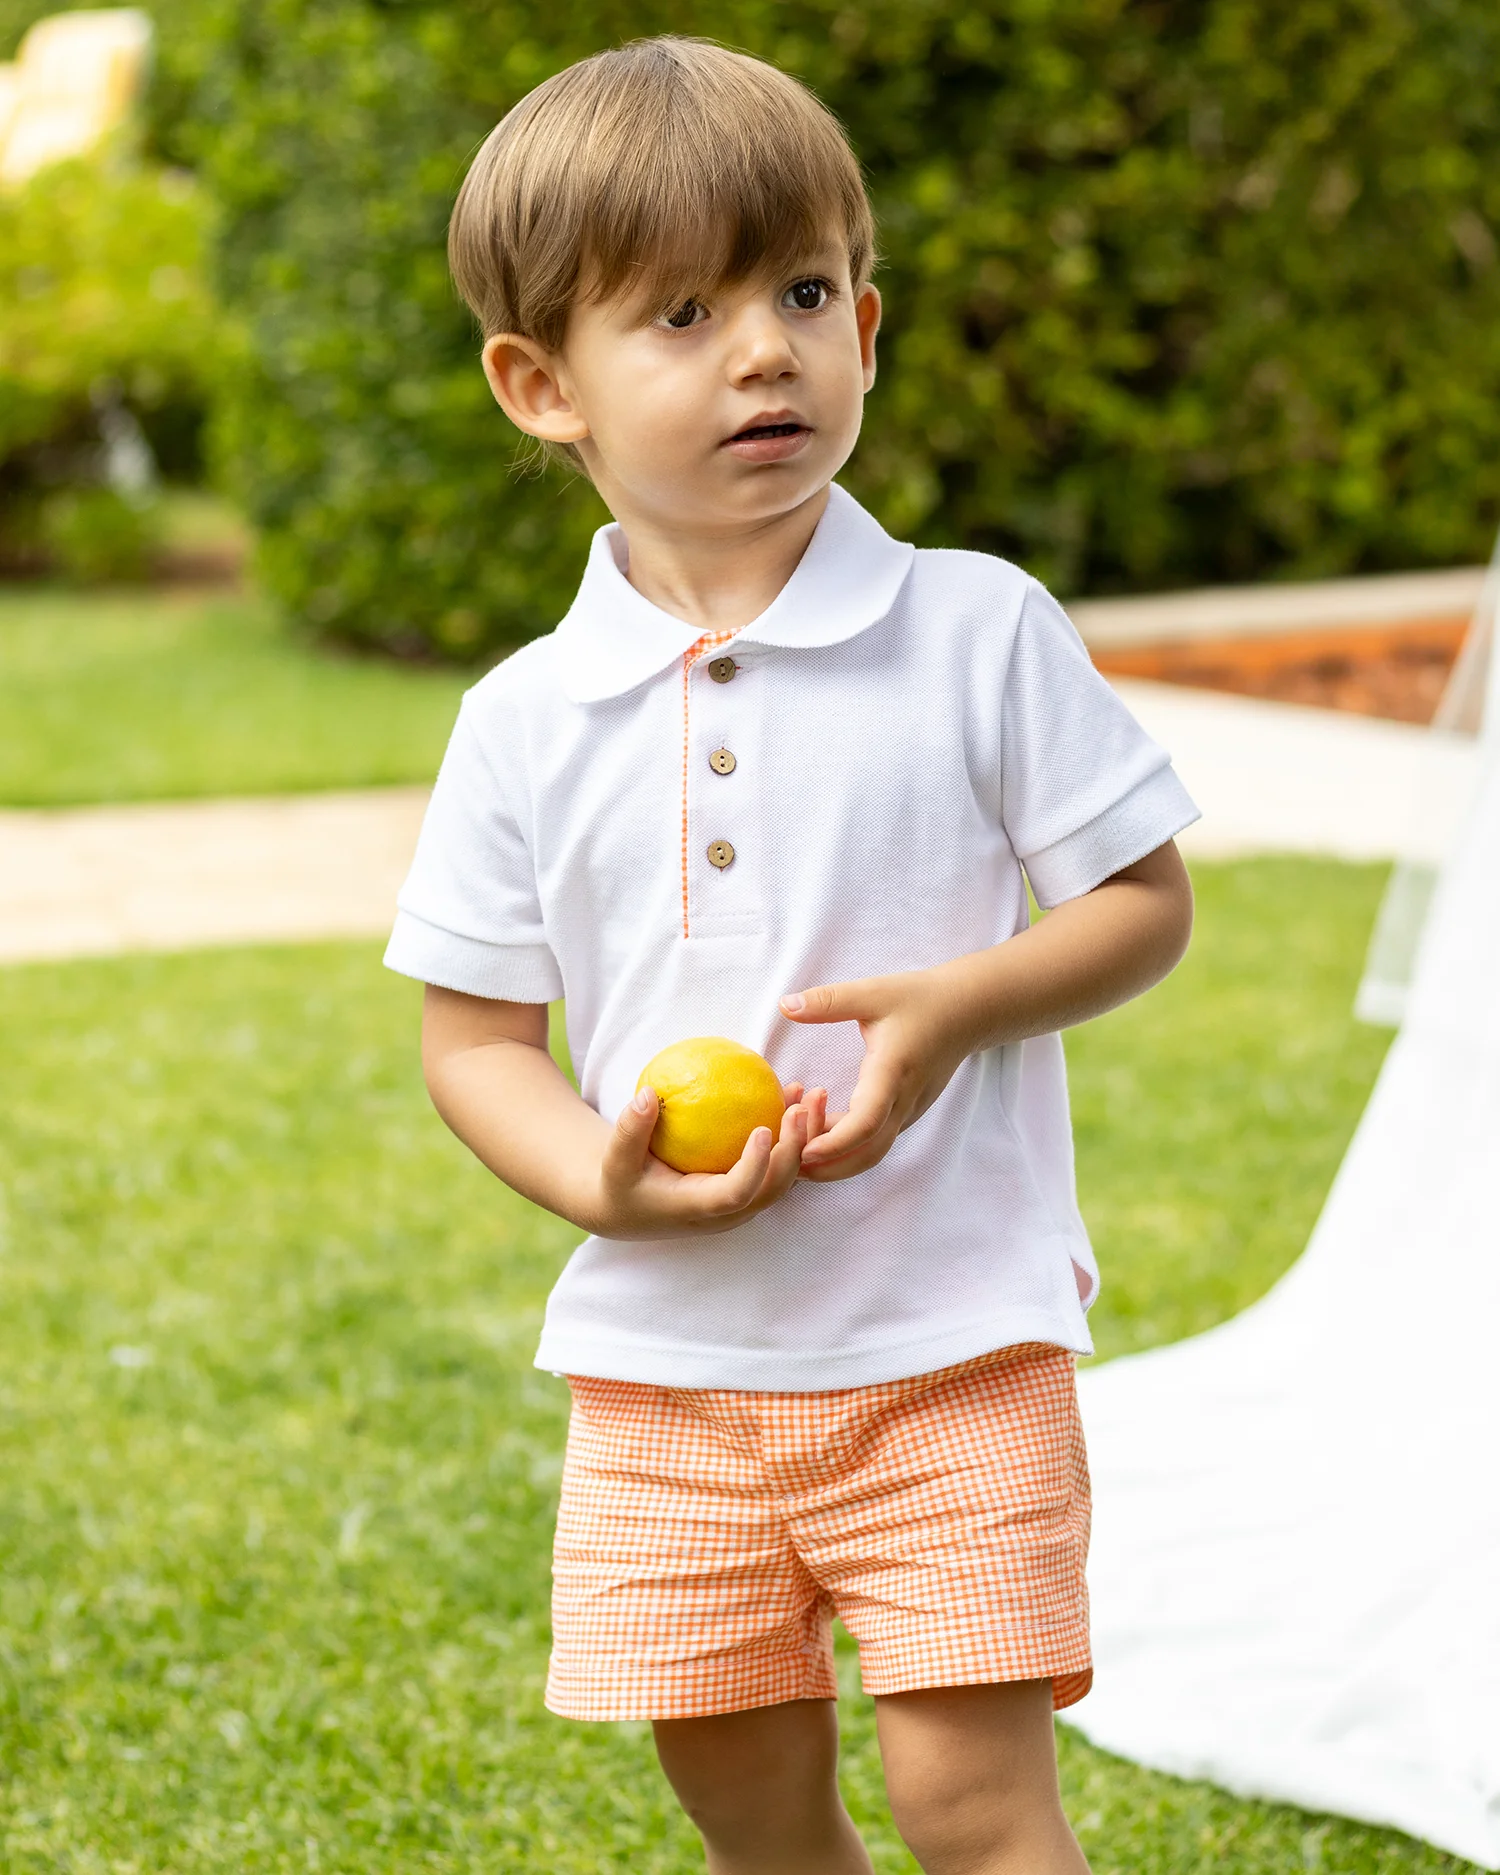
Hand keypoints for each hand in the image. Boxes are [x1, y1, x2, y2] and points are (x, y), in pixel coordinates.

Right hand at [592, 1081, 823, 1237]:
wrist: (630, 1206)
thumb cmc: (621, 1182)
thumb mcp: (615, 1160)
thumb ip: (630, 1130)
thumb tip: (649, 1095)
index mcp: (699, 1209)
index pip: (736, 1194)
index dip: (754, 1166)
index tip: (764, 1129)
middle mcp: (729, 1212)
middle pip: (775, 1187)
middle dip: (795, 1149)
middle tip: (800, 1107)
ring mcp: (743, 1202)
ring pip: (786, 1176)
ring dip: (804, 1138)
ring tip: (811, 1095)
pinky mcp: (749, 1187)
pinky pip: (779, 1160)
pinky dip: (792, 1132)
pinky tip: (792, 1093)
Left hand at [780, 974, 966, 1181]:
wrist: (966, 1012)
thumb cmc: (920, 1000)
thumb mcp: (872, 992)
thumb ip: (828, 1001)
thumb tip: (784, 1005)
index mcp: (892, 1072)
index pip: (866, 1123)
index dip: (834, 1142)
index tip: (803, 1150)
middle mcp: (902, 1100)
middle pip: (868, 1154)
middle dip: (828, 1168)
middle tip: (788, 1164)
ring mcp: (907, 1110)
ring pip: (872, 1151)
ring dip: (835, 1159)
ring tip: (795, 1150)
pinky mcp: (905, 1111)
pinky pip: (876, 1139)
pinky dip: (847, 1145)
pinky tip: (817, 1131)